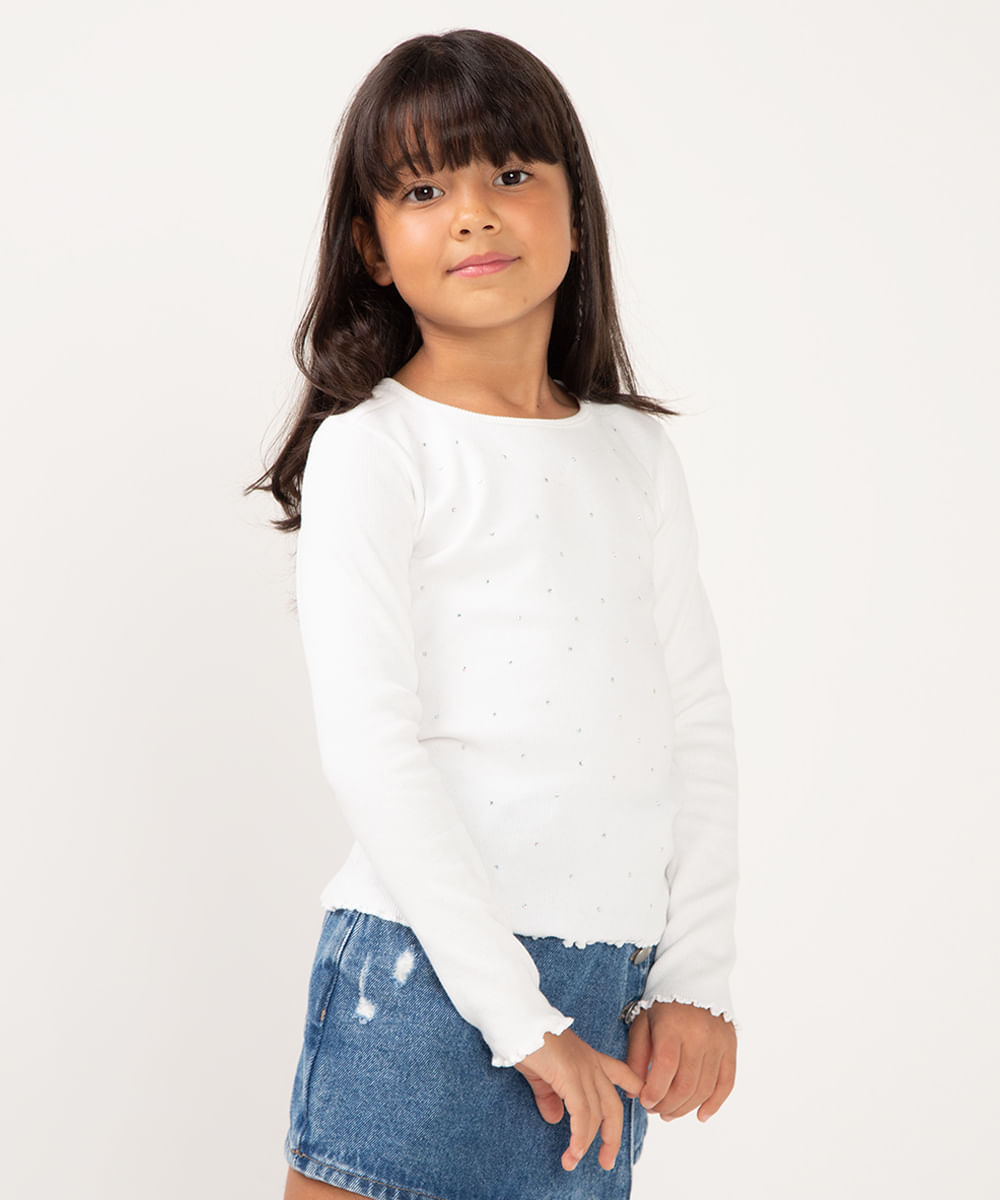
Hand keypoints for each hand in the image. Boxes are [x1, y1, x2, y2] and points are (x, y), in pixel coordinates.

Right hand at [513, 1027, 645, 1172]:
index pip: (622, 1073)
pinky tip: (573, 1150)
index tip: (638, 1100)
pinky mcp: (570, 1075)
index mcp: (589, 1058)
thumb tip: (554, 1118)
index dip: (634, 1087)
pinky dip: (579, 1136)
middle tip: (606, 1161)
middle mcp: (591, 1064)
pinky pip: (581, 1113)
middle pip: (613, 1106)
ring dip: (587, 1143)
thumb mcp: (542, 1072)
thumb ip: (549, 1096)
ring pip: (597, 1114)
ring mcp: (583, 1069)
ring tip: (574, 1162)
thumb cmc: (527, 1039)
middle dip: (612, 1137)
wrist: (519, 1020)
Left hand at [625, 1000, 736, 1121]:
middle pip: (685, 1085)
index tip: (644, 1101)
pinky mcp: (730, 1047)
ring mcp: (718, 1043)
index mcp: (672, 1028)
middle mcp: (698, 1036)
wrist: (693, 978)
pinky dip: (715, 1104)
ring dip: (686, 1108)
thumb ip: (637, 1057)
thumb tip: (634, 1092)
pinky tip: (701, 1115)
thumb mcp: (643, 1023)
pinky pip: (726, 1083)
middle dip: (667, 1105)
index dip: (653, 1092)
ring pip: (704, 1088)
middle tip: (655, 1110)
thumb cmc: (663, 1003)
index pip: (664, 1070)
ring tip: (671, 1113)